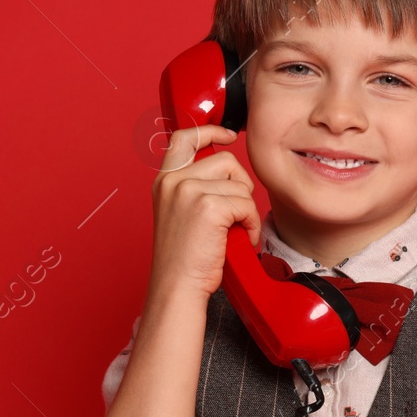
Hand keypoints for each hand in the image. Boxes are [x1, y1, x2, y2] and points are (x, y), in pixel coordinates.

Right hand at [149, 124, 258, 301]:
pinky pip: (247, 204)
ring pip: (241, 185)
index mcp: (165, 181)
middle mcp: (173, 181)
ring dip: (247, 210)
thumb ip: (196, 187)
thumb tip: (227, 171)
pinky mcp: (208, 206)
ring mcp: (189, 191)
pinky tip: (239, 238)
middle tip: (234, 214)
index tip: (229, 134)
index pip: (185, 138)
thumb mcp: (182, 212)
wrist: (178, 285)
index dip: (210, 131)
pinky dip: (251, 224)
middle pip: (227, 161)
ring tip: (234, 231)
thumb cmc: (185, 257)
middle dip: (241, 187)